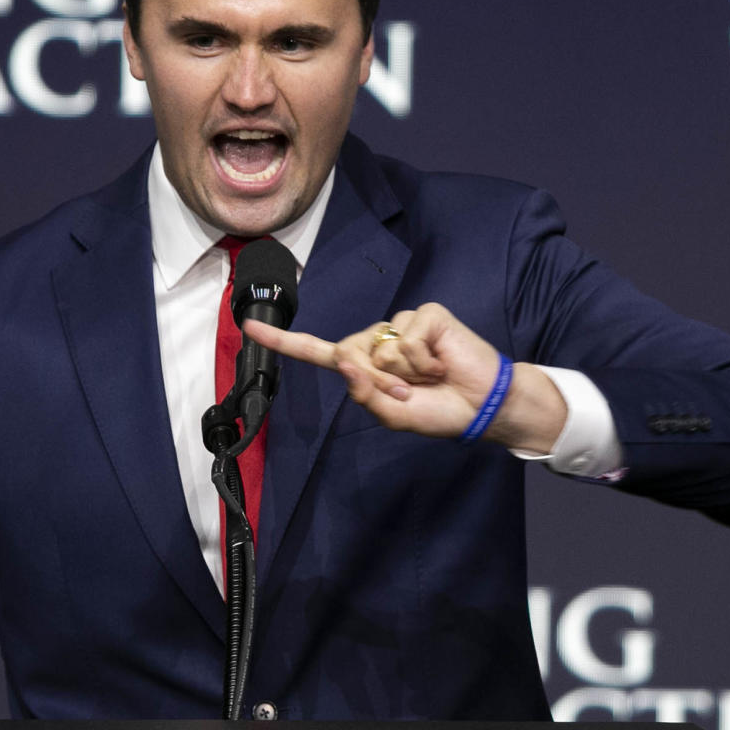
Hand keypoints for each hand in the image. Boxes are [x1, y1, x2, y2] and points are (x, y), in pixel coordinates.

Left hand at [242, 301, 565, 450]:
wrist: (480, 407)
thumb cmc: (437, 411)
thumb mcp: (392, 414)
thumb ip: (364, 393)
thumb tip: (345, 360)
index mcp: (364, 366)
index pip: (317, 351)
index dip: (283, 341)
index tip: (250, 327)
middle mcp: (377, 340)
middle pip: (348, 351)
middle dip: (378, 379)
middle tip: (409, 391)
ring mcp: (401, 324)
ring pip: (379, 346)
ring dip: (405, 372)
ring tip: (429, 377)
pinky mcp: (425, 315)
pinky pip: (408, 337)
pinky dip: (423, 359)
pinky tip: (440, 363)